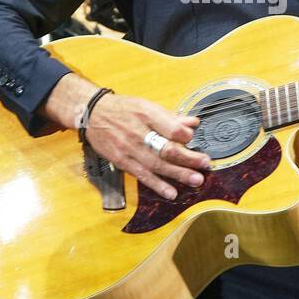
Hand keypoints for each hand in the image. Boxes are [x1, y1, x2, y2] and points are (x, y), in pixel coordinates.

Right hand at [84, 93, 210, 200]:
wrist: (93, 114)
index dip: (185, 136)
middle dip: (188, 159)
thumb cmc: (123, 109)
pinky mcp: (122, 162)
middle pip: (166, 149)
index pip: (171, 128)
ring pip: (157, 165)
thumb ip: (170, 117)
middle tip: (205, 164)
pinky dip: (158, 185)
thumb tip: (193, 124)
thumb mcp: (146, 106)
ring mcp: (129, 149)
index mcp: (146, 114)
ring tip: (196, 180)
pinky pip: (142, 175)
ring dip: (178, 174)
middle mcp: (138, 132)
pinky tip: (171, 193)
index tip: (194, 139)